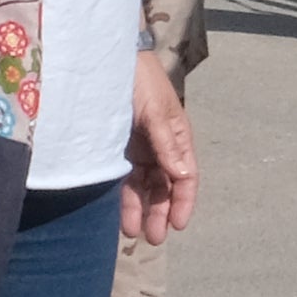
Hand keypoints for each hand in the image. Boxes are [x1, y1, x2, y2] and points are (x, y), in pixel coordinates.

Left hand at [124, 56, 198, 244]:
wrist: (110, 58)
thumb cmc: (140, 80)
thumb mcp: (156, 112)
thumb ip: (166, 144)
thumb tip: (183, 177)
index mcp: (177, 137)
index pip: (186, 176)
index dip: (184, 201)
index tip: (177, 224)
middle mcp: (160, 146)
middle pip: (165, 186)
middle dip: (161, 212)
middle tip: (154, 238)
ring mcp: (139, 148)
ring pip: (143, 186)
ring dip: (141, 208)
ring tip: (134, 233)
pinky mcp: (118, 147)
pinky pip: (124, 177)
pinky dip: (124, 196)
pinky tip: (122, 213)